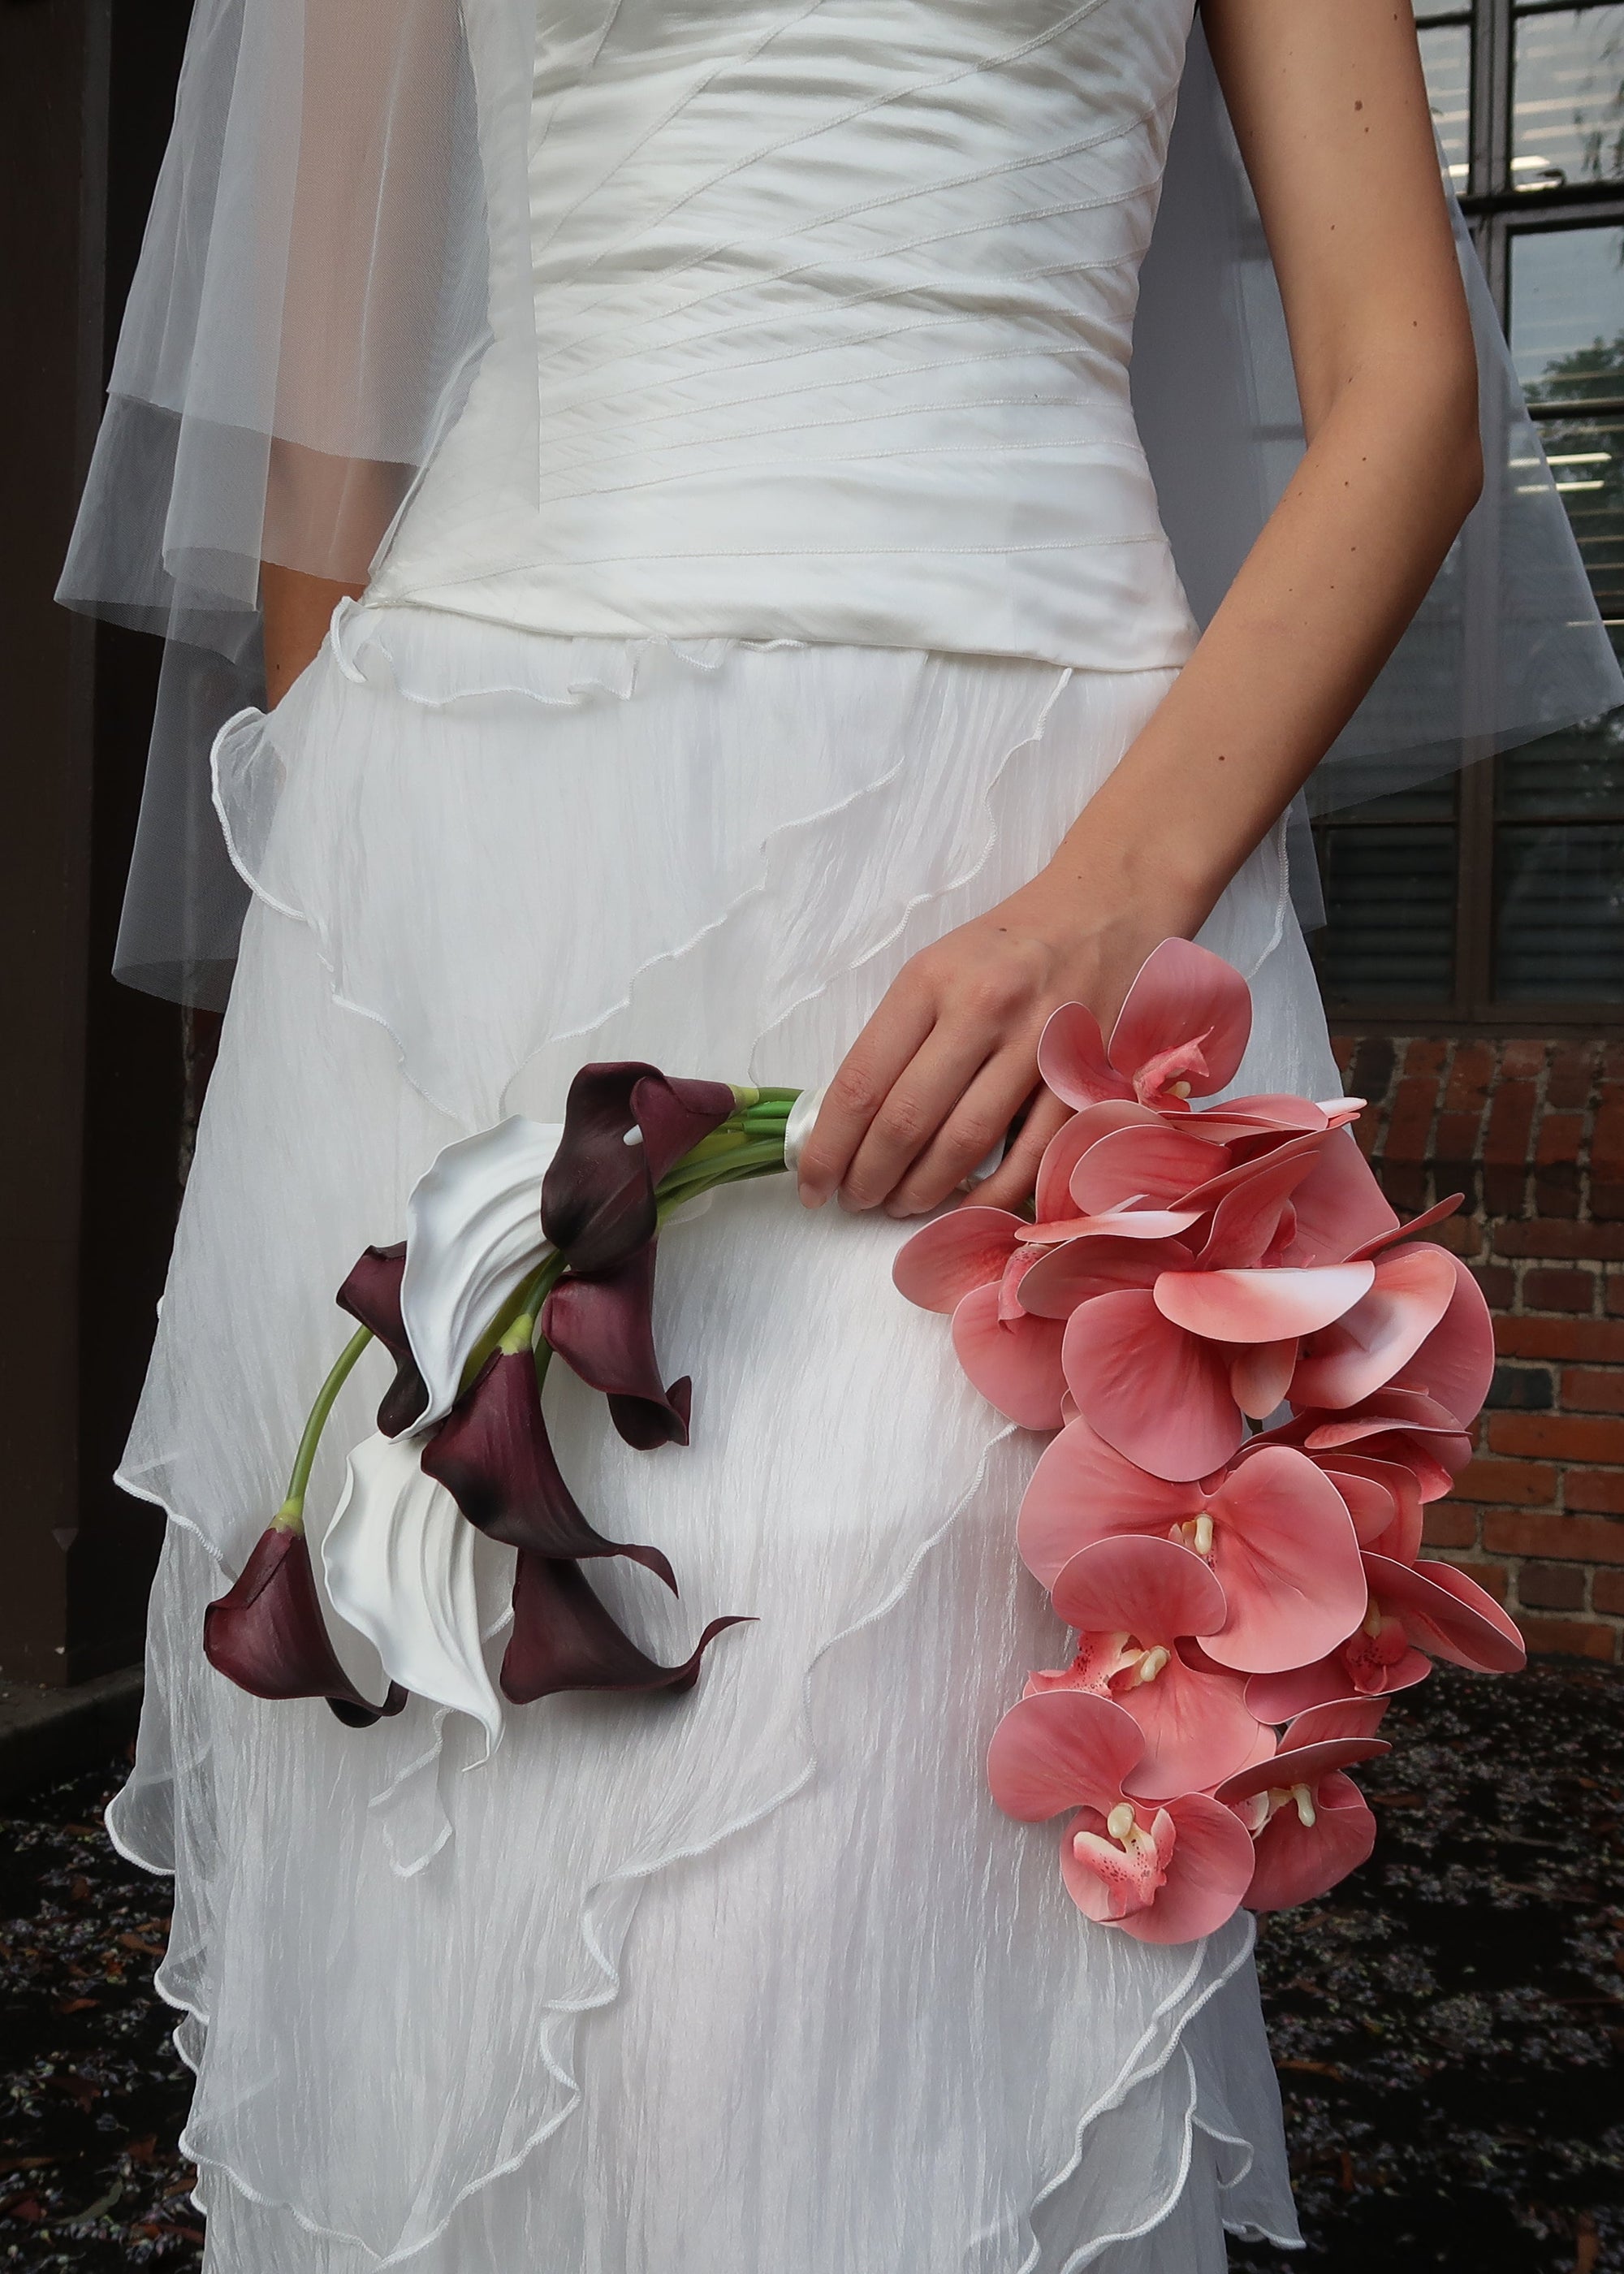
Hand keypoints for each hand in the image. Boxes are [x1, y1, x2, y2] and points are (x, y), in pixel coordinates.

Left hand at [795, 863, 1191, 1217]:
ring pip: (964, 1142)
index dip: (829, 1146)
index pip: (861, 1081)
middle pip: (906, 1119)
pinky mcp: (1085, 1073)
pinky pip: (1032, 1153)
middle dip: (869, 1177)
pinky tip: (968, 1207)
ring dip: (922, 1191)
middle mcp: (981, 1009)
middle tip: (855, 1203)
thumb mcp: (937, 967)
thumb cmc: (1007, 947)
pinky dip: (994, 1192)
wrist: (1105, 908)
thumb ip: (898, 1037)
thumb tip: (852, 1125)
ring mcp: (1036, 1044)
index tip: (811, 1183)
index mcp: (930, 981)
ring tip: (899, 1207)